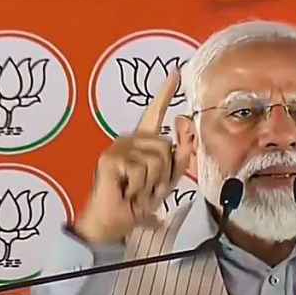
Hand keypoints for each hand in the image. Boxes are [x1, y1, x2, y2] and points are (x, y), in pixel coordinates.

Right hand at [74, 68, 191, 243]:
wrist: (113, 223)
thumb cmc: (137, 202)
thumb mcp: (167, 179)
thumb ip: (180, 154)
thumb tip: (184, 121)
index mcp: (142, 142)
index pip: (155, 113)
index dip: (165, 92)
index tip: (176, 71)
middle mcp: (129, 139)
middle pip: (166, 146)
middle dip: (164, 174)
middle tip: (146, 189)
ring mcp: (118, 147)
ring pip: (157, 158)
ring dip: (152, 183)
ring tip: (136, 191)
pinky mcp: (111, 159)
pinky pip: (142, 170)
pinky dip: (140, 188)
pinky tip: (126, 192)